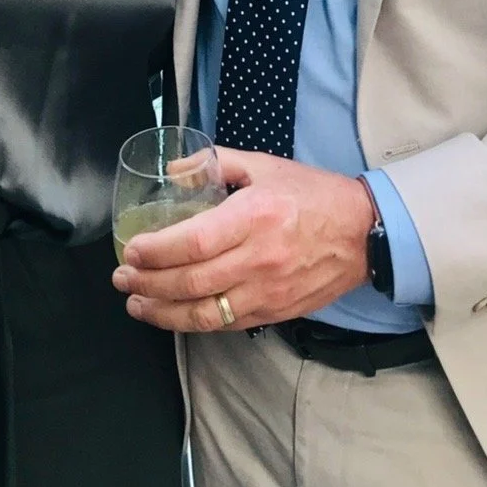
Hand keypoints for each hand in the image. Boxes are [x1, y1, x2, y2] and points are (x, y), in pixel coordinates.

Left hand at [112, 150, 373, 331]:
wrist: (363, 233)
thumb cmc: (313, 194)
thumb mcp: (264, 165)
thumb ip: (215, 162)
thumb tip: (173, 170)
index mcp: (254, 216)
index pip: (194, 242)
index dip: (157, 251)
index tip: (131, 250)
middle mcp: (259, 258)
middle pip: (191, 282)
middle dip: (148, 283)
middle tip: (123, 277)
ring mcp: (267, 291)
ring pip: (204, 313)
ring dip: (162, 312)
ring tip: (136, 303)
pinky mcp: (274, 312)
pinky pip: (226, 324)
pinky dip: (194, 322)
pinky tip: (174, 314)